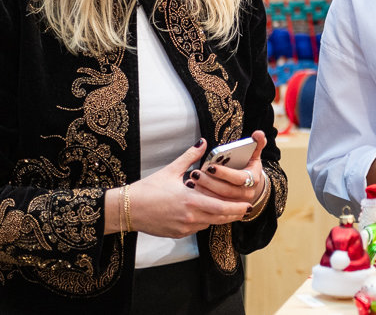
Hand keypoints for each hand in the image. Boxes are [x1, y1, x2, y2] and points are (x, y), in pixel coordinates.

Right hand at [116, 140, 253, 237]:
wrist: (128, 209)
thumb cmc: (148, 189)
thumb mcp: (171, 170)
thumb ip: (190, 156)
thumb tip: (203, 142)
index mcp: (191, 201)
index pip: (222, 208)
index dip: (237, 208)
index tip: (247, 205)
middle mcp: (190, 217)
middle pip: (220, 219)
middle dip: (234, 214)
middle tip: (244, 209)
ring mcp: (183, 227)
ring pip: (209, 224)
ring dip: (218, 217)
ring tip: (227, 209)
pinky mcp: (177, 234)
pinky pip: (197, 228)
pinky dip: (204, 221)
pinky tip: (205, 212)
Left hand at [189, 130, 269, 209]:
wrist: (250, 186)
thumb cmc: (248, 167)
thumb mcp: (254, 155)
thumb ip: (257, 143)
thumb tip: (258, 133)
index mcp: (253, 179)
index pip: (239, 178)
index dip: (224, 173)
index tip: (210, 166)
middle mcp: (247, 193)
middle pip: (227, 191)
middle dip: (210, 182)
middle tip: (195, 173)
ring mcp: (238, 204)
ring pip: (219, 201)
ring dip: (204, 191)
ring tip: (192, 180)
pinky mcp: (228, 211)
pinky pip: (215, 208)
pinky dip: (203, 198)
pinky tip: (193, 189)